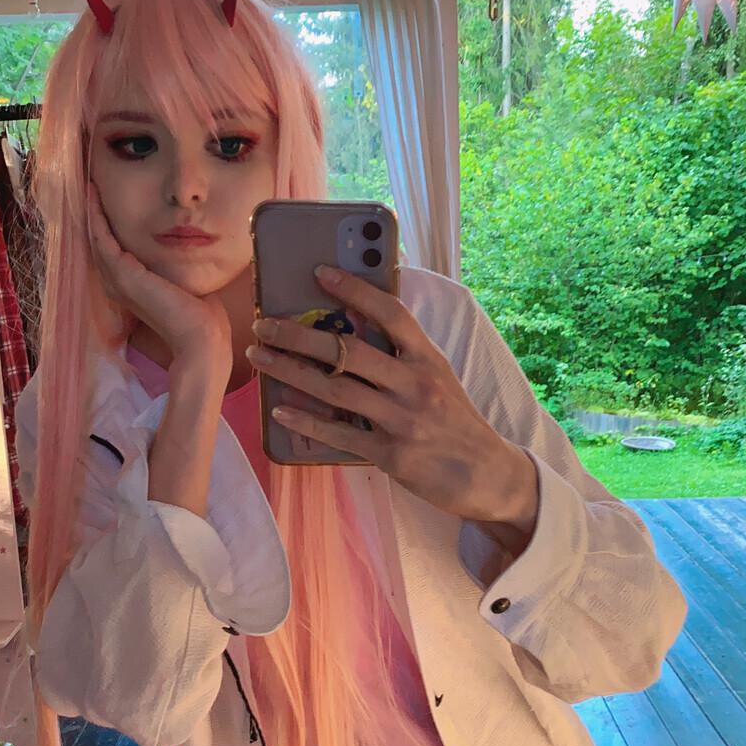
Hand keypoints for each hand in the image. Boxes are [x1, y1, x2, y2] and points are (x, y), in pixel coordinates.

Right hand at [87, 181, 233, 366]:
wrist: (200, 336)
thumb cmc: (199, 316)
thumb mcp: (182, 284)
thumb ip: (173, 269)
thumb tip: (183, 252)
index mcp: (131, 289)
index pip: (112, 253)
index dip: (106, 228)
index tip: (105, 203)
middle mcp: (119, 285)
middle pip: (99, 244)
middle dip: (94, 215)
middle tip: (90, 187)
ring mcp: (118, 280)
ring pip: (96, 238)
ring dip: (91, 211)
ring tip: (88, 186)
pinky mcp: (123, 274)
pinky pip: (101, 238)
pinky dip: (96, 216)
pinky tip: (93, 196)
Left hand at [247, 265, 525, 520]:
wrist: (486, 474)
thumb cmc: (454, 421)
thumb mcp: (438, 377)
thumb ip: (403, 354)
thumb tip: (355, 327)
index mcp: (428, 358)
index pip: (390, 312)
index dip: (355, 289)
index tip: (320, 272)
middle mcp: (416, 384)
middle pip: (349, 350)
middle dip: (299, 334)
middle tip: (263, 323)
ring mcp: (403, 420)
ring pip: (336, 389)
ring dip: (291, 371)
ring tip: (259, 357)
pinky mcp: (392, 454)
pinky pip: (340, 434)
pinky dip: (307, 422)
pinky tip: (279, 411)